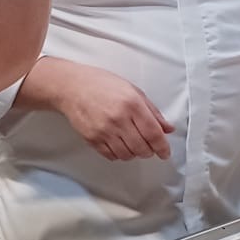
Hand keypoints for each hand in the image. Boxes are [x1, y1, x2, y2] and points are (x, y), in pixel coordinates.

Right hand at [36, 58, 172, 160]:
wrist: (72, 87)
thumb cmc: (102, 85)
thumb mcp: (133, 91)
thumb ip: (152, 111)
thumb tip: (167, 128)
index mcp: (132, 104)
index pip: (153, 133)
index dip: (162, 147)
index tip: (165, 152)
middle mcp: (119, 119)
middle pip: (142, 147)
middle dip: (149, 151)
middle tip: (149, 148)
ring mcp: (104, 130)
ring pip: (127, 154)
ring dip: (134, 153)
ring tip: (133, 145)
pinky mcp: (92, 138)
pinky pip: (111, 155)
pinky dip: (119, 154)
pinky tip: (119, 145)